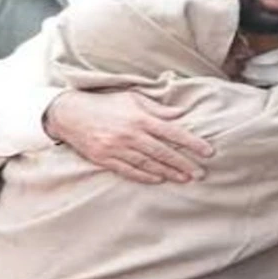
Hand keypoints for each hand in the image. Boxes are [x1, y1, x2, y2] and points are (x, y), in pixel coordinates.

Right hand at [44, 91, 214, 183]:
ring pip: (148, 164)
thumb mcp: (133, 98)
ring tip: (185, 179)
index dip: (192, 143)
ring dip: (169, 173)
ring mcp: (116, 148)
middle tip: (200, 173)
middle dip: (184, 163)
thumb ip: (158, 108)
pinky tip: (159, 180)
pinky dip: (146, 177)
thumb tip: (182, 113)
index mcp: (139, 118)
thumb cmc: (105, 104)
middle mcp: (130, 134)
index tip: (208, 152)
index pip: (172, 132)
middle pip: (163, 152)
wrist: (69, 114)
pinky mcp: (105, 159)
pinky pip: (129, 171)